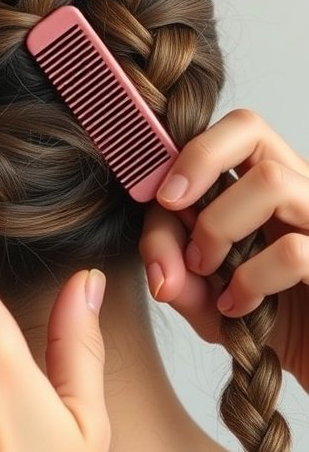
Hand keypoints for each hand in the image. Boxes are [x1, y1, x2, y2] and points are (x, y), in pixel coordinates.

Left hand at [139, 109, 308, 391]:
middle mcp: (299, 190)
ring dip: (218, 226)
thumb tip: (160, 273)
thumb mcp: (209, 302)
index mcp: (267, 187)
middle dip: (197, 161)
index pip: (227, 135)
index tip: (157, 196)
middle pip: (249, 127)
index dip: (183, 155)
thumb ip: (178, 276)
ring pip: (270, 180)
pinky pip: (292, 250)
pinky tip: (239, 308)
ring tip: (207, 269)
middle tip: (171, 204)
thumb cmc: (272, 325)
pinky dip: (251, 280)